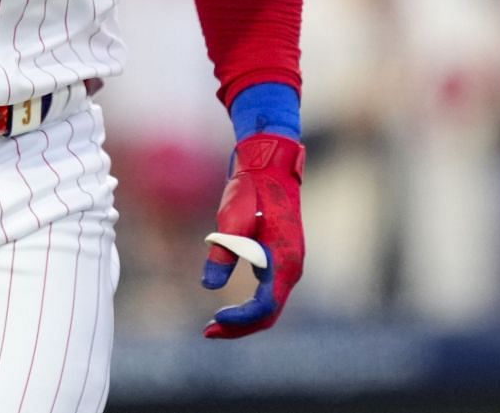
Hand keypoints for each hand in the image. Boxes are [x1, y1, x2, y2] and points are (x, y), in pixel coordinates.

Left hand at [201, 133, 304, 338]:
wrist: (270, 166)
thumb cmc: (252, 188)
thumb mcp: (232, 218)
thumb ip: (222, 253)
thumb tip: (208, 286)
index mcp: (284, 261)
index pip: (265, 306)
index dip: (239, 320)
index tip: (213, 322)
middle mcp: (291, 268)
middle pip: (269, 313)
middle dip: (240, 327)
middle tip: (208, 333)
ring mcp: (288, 265)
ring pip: (270, 306)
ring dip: (245, 319)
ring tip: (214, 327)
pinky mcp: (280, 260)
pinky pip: (268, 294)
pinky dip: (250, 306)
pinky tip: (229, 309)